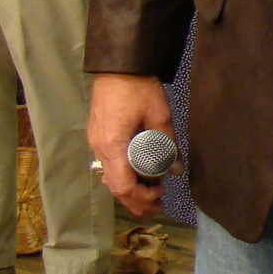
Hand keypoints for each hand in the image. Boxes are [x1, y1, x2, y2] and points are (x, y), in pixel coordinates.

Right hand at [88, 73, 173, 219]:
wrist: (118, 65)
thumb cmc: (138, 87)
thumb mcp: (159, 113)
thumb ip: (166, 143)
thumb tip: (176, 169)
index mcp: (112, 145)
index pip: (122, 185)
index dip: (141, 196)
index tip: (160, 195)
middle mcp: (99, 148)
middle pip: (114, 186)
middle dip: (135, 201)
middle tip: (157, 207)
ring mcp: (96, 142)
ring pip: (110, 176)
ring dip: (129, 190)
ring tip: (149, 197)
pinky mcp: (98, 135)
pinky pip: (108, 164)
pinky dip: (122, 175)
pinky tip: (136, 177)